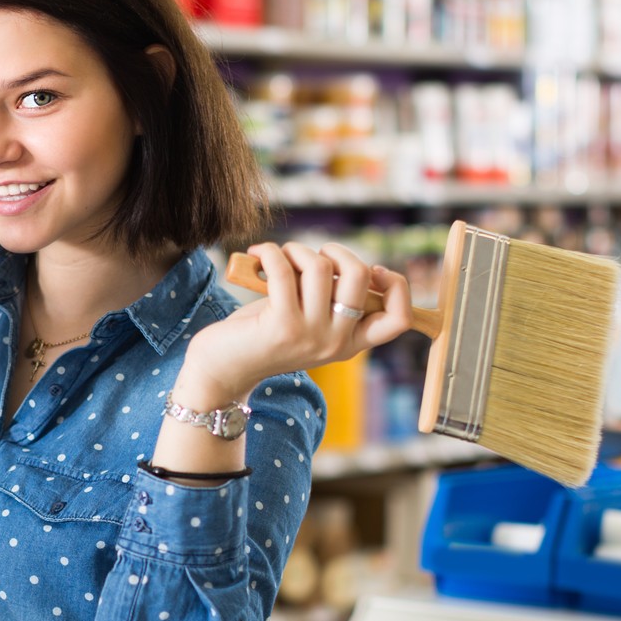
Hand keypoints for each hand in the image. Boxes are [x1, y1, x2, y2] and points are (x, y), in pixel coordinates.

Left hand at [175, 241, 412, 404]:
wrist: (222, 369)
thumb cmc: (264, 333)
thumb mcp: (307, 318)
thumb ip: (331, 296)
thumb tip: (341, 259)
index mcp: (349, 343)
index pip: (399, 319)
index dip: (396, 286)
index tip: (373, 271)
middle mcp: (335, 343)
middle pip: (361, 276)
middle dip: (337, 252)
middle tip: (311, 258)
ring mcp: (310, 336)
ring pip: (320, 268)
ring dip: (296, 251)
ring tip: (278, 259)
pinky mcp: (281, 327)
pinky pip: (285, 269)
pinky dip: (270, 252)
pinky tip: (258, 254)